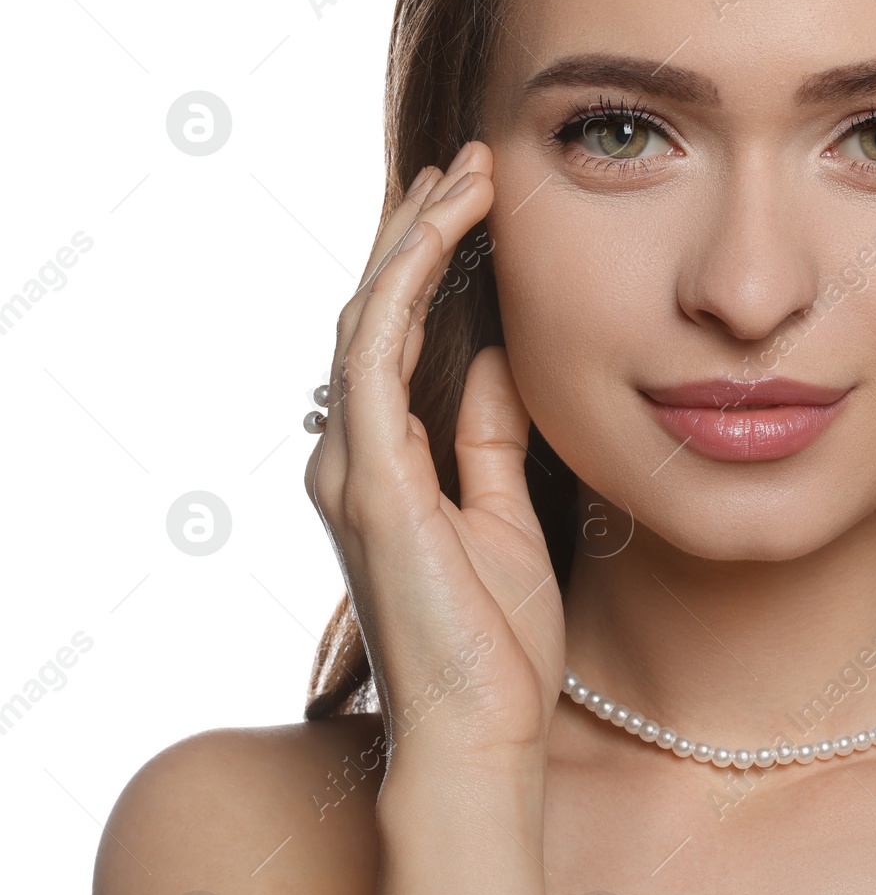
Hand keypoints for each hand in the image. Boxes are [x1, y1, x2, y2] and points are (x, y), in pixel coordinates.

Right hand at [304, 142, 564, 765]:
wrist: (484, 732)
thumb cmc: (495, 641)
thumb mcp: (505, 511)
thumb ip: (490, 434)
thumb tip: (500, 357)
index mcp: (384, 465)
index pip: (398, 338)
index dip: (430, 265)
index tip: (476, 204)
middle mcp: (351, 457)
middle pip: (375, 313)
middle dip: (419, 231)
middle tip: (468, 163)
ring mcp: (353, 468)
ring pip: (369, 319)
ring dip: (414, 239)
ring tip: (463, 174)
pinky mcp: (372, 482)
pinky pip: (376, 360)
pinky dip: (406, 290)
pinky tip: (442, 235)